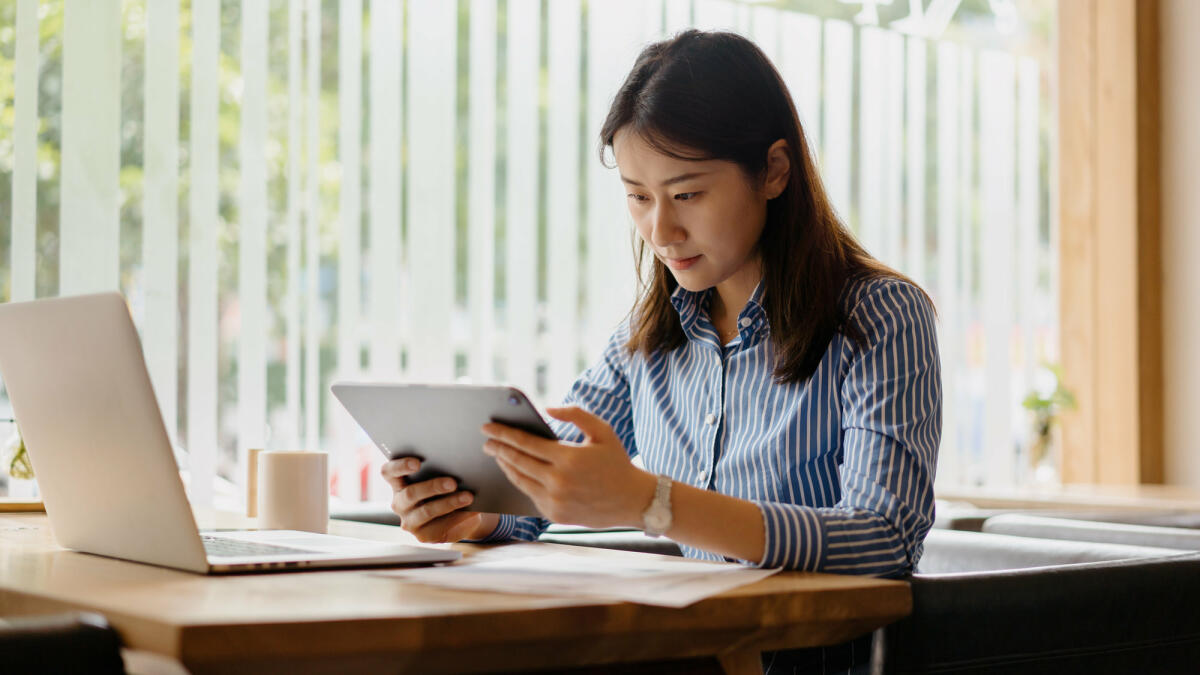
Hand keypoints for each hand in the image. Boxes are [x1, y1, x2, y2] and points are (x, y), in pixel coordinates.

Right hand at [380, 458, 495, 542]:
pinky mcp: (423, 536)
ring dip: (449, 503)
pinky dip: (457, 517)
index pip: (389, 472)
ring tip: (467, 497)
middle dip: (433, 487)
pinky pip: (439, 527)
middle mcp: (400, 502)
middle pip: (410, 493)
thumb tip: (457, 464)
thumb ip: (441, 469)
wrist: (461, 515)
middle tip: (453, 482)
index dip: (400, 466)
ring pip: (426, 511)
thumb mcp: (442, 476)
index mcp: (398, 483)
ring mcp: (409, 521)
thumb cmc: (448, 488)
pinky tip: (470, 511)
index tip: (417, 463)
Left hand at [481, 406, 654, 527]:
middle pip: (517, 462)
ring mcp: (555, 501)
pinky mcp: (554, 515)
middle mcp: (558, 481)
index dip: (503, 434)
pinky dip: (521, 482)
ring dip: (506, 466)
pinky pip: (530, 495)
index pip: (525, 443)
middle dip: (498, 449)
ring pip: (519, 480)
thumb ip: (575, 414)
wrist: (633, 500)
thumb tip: (547, 410)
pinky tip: (516, 472)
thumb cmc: (617, 462)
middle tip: (486, 441)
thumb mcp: (602, 430)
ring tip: (498, 455)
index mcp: (568, 458)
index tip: (487, 427)